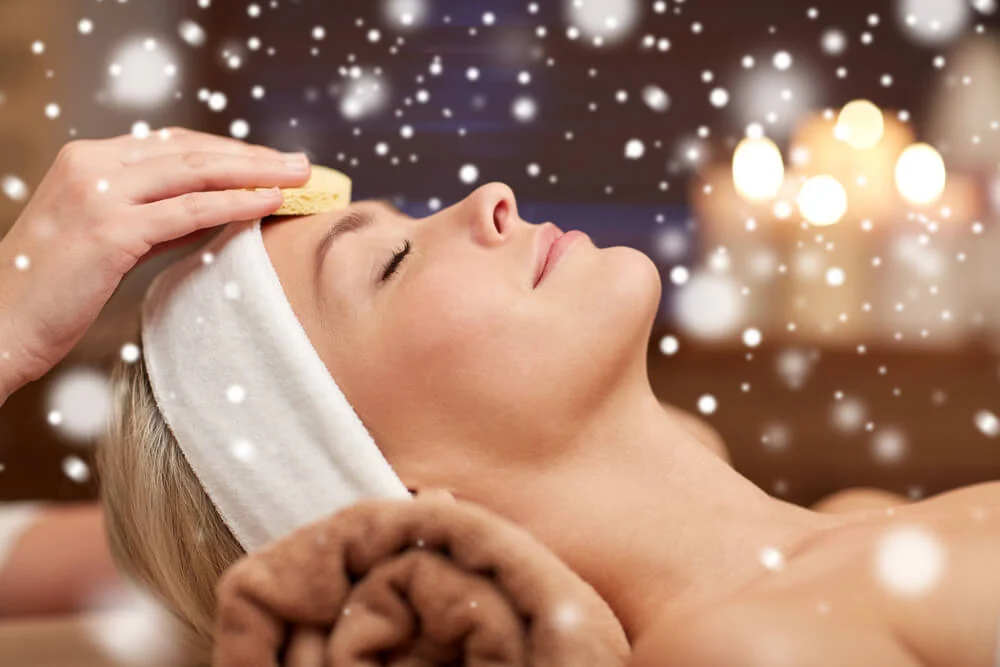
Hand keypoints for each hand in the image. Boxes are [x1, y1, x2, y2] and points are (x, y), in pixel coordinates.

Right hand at [0, 127, 310, 396]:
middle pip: (191, 151)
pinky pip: (188, 211)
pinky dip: (233, 204)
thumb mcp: (106, 237)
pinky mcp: (109, 230)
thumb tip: (213, 210)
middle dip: (252, 155)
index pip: (173, 144)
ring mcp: (99, 195)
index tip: (269, 160)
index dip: (227, 150)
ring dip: (255, 173)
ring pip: (195, 173)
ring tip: (299, 177)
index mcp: (88, 160)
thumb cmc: (53, 289)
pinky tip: (267, 203)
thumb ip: (154, 216)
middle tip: (302, 163)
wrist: (0, 323)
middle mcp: (91, 165)